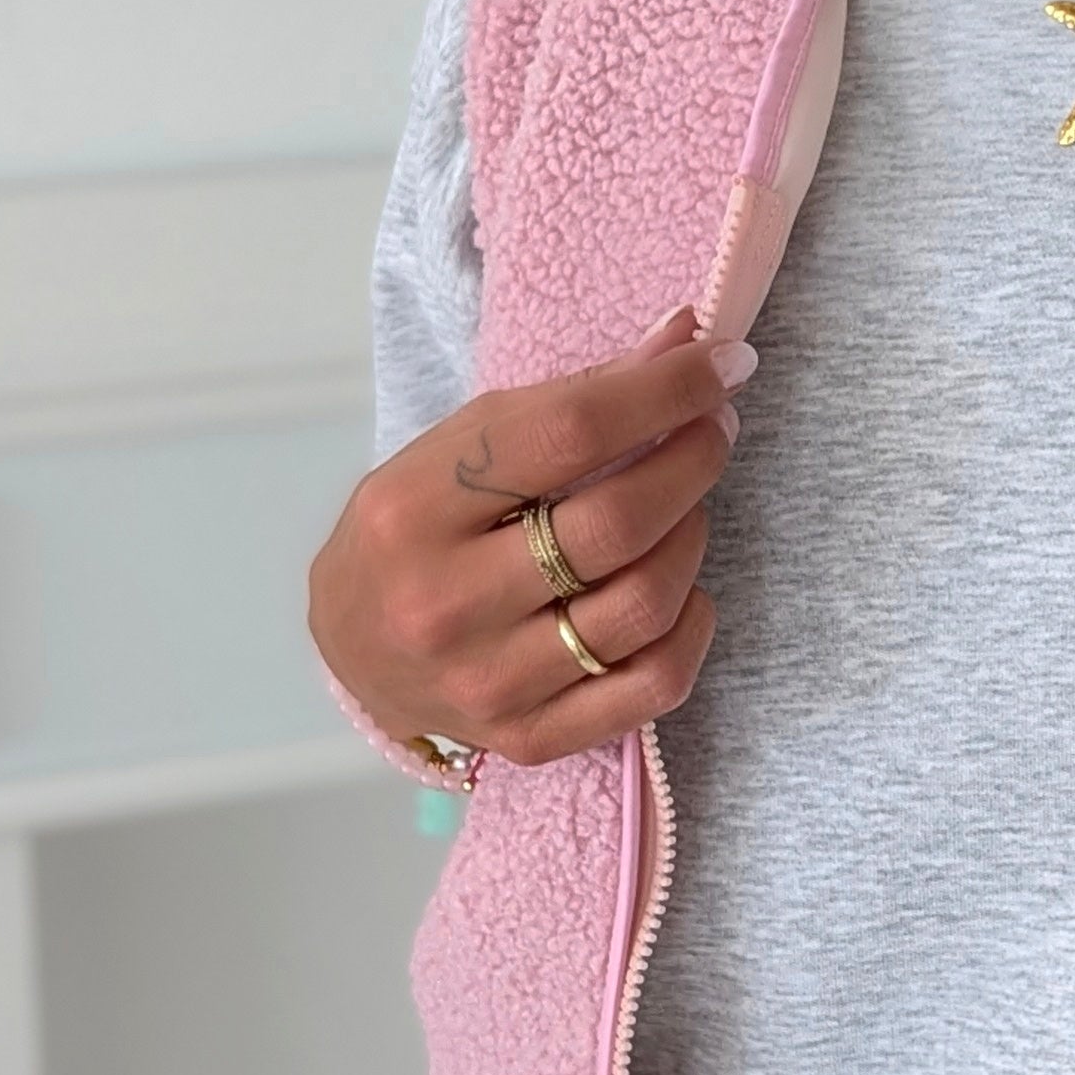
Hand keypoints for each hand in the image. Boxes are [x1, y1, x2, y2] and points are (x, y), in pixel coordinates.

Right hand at [308, 310, 750, 769]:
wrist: (352, 651)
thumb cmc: (417, 529)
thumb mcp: (462, 447)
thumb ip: (572, 397)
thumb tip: (689, 337)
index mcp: (412, 509)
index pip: (569, 433)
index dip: (664, 392)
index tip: (723, 364)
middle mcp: (443, 603)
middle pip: (617, 524)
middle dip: (693, 460)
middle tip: (714, 430)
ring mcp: (487, 681)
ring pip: (646, 602)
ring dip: (692, 536)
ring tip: (683, 507)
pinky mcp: (529, 738)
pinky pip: (656, 683)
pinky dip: (691, 625)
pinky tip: (681, 590)